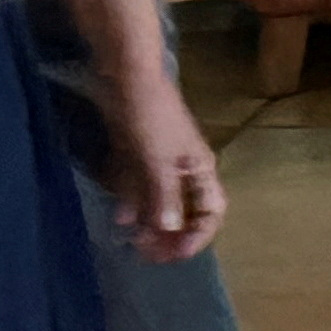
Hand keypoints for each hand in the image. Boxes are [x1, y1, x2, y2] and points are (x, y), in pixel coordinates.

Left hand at [105, 72, 226, 262]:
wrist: (126, 76)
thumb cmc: (150, 118)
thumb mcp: (158, 163)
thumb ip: (165, 199)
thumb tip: (170, 231)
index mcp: (200, 168)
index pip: (211, 212)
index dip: (197, 237)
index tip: (175, 254)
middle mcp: (184, 168)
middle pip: (185, 210)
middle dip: (169, 235)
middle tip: (148, 254)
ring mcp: (160, 160)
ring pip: (161, 201)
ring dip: (149, 223)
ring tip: (132, 242)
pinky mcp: (138, 152)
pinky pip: (139, 186)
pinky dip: (132, 202)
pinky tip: (119, 217)